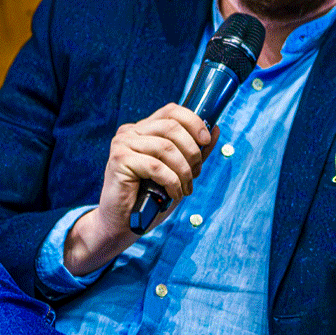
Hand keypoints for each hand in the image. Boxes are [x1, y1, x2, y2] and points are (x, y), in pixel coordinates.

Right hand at [64, 103, 217, 274]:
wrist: (123, 223)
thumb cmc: (150, 197)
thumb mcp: (179, 170)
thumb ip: (194, 150)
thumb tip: (215, 129)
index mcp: (143, 128)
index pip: (172, 111)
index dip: (194, 122)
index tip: (206, 141)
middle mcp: (130, 131)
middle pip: (172, 127)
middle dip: (192, 152)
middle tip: (196, 174)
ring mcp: (123, 144)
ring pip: (166, 147)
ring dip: (184, 171)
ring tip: (185, 188)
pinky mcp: (120, 160)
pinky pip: (157, 166)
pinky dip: (172, 182)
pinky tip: (173, 194)